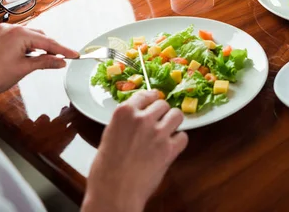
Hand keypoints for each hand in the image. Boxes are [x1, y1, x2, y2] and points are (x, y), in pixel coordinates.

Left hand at [0, 24, 78, 103]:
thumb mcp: (25, 68)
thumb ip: (46, 61)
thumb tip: (60, 61)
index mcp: (18, 34)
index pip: (47, 42)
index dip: (63, 50)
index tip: (73, 54)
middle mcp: (7, 28)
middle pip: (36, 35)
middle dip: (46, 46)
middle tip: (57, 58)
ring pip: (22, 35)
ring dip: (31, 45)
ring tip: (36, 58)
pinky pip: (7, 37)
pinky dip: (16, 44)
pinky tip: (17, 55)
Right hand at [82, 91, 187, 211]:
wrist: (114, 193)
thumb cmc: (105, 171)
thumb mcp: (108, 137)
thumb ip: (124, 123)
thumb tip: (134, 120)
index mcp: (124, 113)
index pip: (145, 95)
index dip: (151, 99)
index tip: (153, 100)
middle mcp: (143, 118)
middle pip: (163, 104)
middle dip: (162, 112)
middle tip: (158, 122)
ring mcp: (158, 133)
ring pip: (177, 115)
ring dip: (173, 122)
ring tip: (168, 131)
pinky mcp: (169, 149)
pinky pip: (183, 137)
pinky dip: (179, 142)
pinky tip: (171, 147)